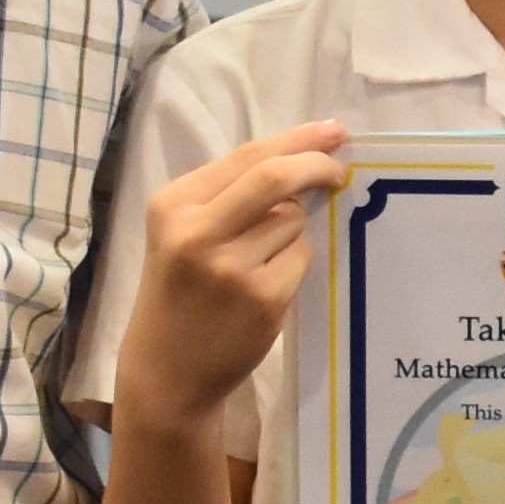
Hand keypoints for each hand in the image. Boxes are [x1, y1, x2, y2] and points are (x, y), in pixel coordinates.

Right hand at [112, 124, 345, 437]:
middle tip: (338, 170)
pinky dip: (293, 266)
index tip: (332, 132)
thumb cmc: (178, 294)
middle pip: (276, 177)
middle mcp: (196, 232)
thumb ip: (228, 196)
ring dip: (292, 232)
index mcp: (172, 205)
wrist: (166, 371)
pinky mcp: (262, 299)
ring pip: (293, 221)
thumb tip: (301, 157)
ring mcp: (231, 268)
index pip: (247, 156)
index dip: (297, 140)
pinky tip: (264, 288)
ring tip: (259, 262)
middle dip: (316, 166)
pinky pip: (301, 259)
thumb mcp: (179, 234)